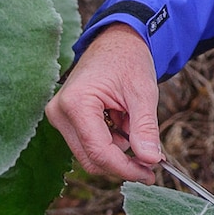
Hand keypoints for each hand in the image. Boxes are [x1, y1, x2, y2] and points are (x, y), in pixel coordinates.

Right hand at [45, 23, 161, 182]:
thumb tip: (150, 160)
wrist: (117, 40)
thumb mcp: (143, 93)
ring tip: (136, 125)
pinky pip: (89, 143)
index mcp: (76, 103)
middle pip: (91, 158)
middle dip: (123, 164)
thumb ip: (145, 129)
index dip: (126, 168)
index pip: (99, 152)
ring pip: (91, 153)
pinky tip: (124, 123)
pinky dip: (112, 141)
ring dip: (119, 150)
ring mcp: (60, 117)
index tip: (150, 174)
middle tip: (152, 164)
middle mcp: (60, 113)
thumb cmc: (129, 60)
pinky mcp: (66, 119)